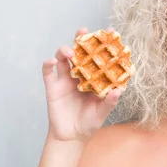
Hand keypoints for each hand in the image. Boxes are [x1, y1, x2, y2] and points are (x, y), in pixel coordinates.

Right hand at [42, 26, 122, 142]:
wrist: (71, 136)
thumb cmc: (89, 123)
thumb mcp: (102, 113)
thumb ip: (110, 102)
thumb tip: (119, 90)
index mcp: (93, 78)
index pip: (98, 58)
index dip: (102, 45)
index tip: (108, 32)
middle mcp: (79, 75)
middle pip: (79, 53)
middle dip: (80, 40)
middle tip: (84, 31)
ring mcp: (65, 80)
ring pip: (62, 59)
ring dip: (64, 51)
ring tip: (70, 53)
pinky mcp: (52, 87)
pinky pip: (48, 72)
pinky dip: (48, 64)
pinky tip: (52, 61)